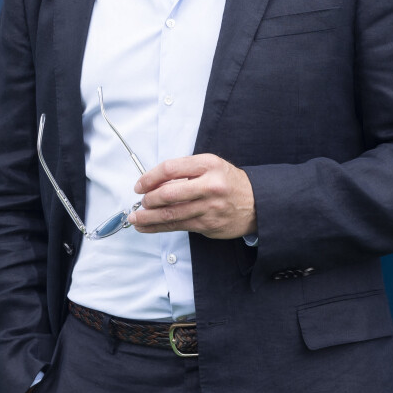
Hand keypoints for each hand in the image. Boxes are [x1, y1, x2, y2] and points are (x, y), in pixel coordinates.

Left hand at [128, 154, 256, 238]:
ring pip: (171, 214)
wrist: (257, 203)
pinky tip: (147, 227)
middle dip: (148, 199)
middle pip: (168, 193)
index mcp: (208, 165)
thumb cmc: (228, 182)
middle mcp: (209, 186)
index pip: (170, 169)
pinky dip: (158, 227)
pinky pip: (178, 227)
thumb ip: (185, 171)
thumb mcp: (210, 166)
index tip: (140, 185)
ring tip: (135, 218)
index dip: (150, 177)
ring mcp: (209, 208)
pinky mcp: (208, 226)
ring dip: (148, 217)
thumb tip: (154, 183)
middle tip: (140, 202)